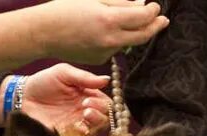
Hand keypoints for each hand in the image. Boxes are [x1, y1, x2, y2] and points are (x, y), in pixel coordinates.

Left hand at [23, 64, 111, 134]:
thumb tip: (107, 80)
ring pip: (99, 130)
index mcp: (88, 96)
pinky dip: (86, 133)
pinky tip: (78, 125)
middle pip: (106, 118)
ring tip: (85, 113)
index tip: (89, 98)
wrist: (23, 98)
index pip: (107, 103)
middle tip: (85, 106)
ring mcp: (78, 124)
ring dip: (96, 122)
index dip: (104, 103)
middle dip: (101, 112)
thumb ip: (84, 77)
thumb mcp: (64, 73)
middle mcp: (86, 112)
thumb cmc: (42, 82)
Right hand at [29, 0, 169, 64]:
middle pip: (143, 36)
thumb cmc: (65, 8)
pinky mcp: (99, 60)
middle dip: (155, 27)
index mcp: (110, 20)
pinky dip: (115, 39)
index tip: (155, 6)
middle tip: (163, 20)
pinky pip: (114, 48)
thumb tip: (140, 4)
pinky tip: (102, 31)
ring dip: (133, 31)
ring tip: (131, 20)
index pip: (143, 17)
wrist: (43, 32)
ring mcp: (105, 52)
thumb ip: (120, 2)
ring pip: (128, 42)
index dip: (152, 11)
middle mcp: (110, 39)